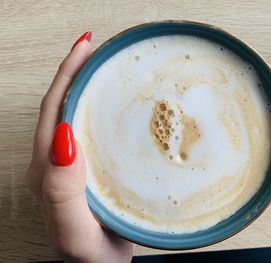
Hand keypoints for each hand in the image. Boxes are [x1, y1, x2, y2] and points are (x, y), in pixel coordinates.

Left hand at [26, 32, 132, 262]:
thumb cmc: (88, 256)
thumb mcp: (72, 230)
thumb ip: (60, 190)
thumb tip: (65, 137)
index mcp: (49, 169)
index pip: (54, 111)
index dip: (67, 77)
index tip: (84, 50)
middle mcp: (59, 161)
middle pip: (63, 105)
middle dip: (77, 72)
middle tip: (97, 48)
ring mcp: (76, 164)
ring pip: (79, 115)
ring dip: (90, 86)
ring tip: (108, 67)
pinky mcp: (93, 168)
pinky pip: (95, 130)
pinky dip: (104, 108)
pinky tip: (119, 104)